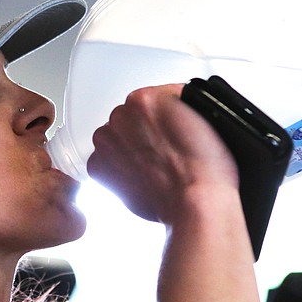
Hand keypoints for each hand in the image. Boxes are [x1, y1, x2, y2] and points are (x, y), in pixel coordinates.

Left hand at [86, 84, 238, 223]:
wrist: (194, 202)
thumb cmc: (204, 168)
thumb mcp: (202, 115)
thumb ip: (175, 106)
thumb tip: (167, 110)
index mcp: (144, 98)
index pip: (151, 99)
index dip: (164, 117)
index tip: (170, 129)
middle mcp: (120, 116)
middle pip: (130, 118)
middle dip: (143, 132)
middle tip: (164, 151)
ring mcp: (106, 141)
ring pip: (116, 138)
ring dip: (129, 148)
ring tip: (153, 166)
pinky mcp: (97, 167)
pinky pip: (104, 161)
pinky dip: (117, 169)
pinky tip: (140, 176)